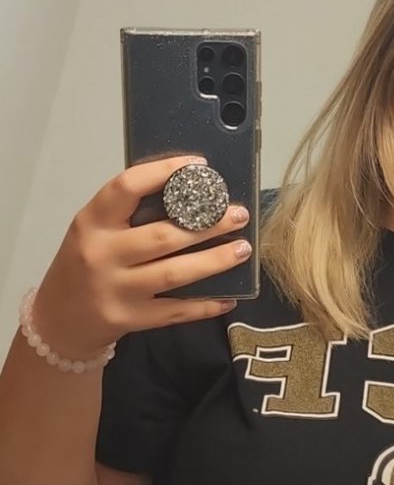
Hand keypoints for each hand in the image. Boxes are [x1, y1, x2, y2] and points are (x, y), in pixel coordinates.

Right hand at [32, 156, 251, 357]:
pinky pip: (175, 311)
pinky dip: (206, 305)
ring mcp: (116, 290)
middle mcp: (102, 254)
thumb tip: (191, 192)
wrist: (59, 319)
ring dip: (215, 260)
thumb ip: (130, 212)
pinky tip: (230, 297)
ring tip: (243, 248)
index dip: (165, 172)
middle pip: (163, 235)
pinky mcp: (129, 319)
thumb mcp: (95, 229)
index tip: (199, 165)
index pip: (127, 187)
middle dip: (208, 223)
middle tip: (238, 214)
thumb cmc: (87, 262)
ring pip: (175, 273)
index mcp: (92, 222)